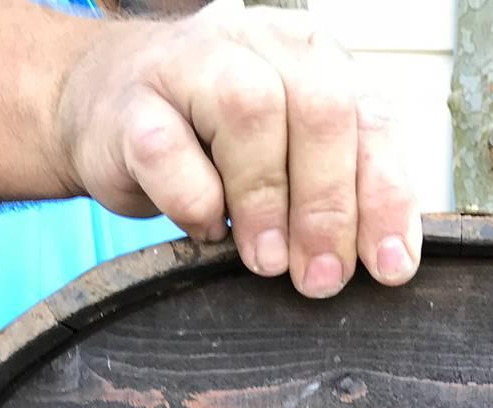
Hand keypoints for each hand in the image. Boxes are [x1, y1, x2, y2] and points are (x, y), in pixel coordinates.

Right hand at [54, 0, 420, 296]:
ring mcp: (192, 62)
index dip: (384, 200)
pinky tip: (203, 229)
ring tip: (265, 261)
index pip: (371, 122)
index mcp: (315, 60)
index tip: (387, 268)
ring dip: (265, 202)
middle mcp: (262, 46)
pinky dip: (193, 203)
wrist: (105, 108)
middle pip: (321, 112)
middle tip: (319, 278)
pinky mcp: (132, 103)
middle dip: (328, 207)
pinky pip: (169, 151)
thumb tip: (381, 263)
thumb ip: (340, 193)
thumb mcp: (292, 161)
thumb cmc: (213, 144)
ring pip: (251, 113)